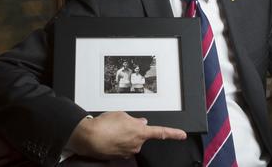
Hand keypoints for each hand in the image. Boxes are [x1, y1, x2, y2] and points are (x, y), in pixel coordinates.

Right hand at [66, 112, 186, 159]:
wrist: (88, 137)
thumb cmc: (104, 125)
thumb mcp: (122, 115)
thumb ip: (134, 119)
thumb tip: (140, 122)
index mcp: (141, 132)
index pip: (161, 133)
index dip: (173, 134)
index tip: (182, 135)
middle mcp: (137, 144)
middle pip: (140, 135)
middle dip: (133, 129)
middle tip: (120, 123)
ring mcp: (128, 152)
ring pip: (130, 141)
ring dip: (123, 135)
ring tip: (111, 129)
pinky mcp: (119, 156)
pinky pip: (121, 146)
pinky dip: (116, 141)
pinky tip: (108, 136)